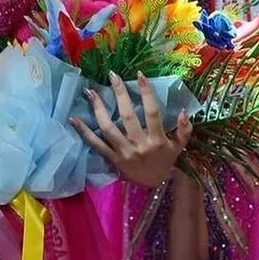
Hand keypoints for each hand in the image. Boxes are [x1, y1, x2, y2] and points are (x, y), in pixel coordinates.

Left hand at [72, 72, 191, 187]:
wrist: (152, 184)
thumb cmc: (165, 160)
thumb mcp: (179, 146)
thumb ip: (184, 129)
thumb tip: (184, 110)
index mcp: (157, 139)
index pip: (152, 112)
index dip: (146, 93)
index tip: (139, 75)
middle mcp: (139, 145)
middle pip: (127, 116)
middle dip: (120, 94)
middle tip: (112, 75)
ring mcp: (123, 152)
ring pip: (108, 128)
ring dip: (98, 109)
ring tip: (90, 92)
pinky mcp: (112, 158)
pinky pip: (96, 144)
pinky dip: (84, 132)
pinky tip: (74, 119)